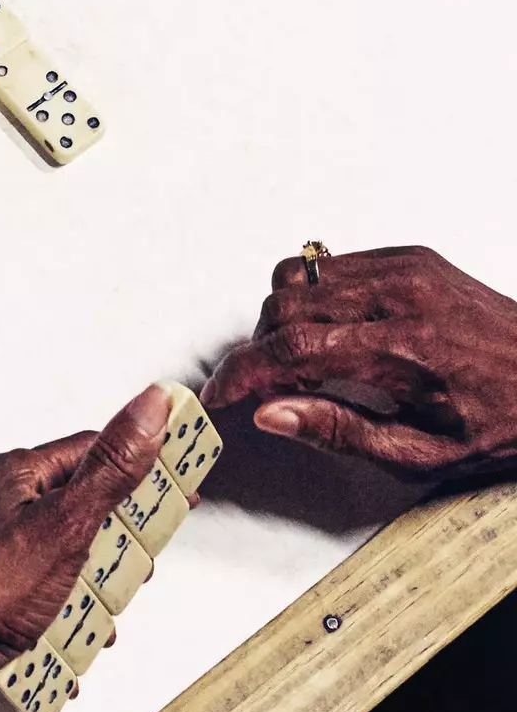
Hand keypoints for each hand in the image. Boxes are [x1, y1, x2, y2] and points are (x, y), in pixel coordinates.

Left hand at [0, 386, 173, 711]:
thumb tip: (149, 408)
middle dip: (113, 546)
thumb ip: (112, 468)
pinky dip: (56, 620)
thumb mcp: (67, 521)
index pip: (90, 453)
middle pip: (75, 512)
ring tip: (97, 618)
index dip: (139, 469)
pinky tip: (65, 641)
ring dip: (87, 592)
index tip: (174, 488)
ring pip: (57, 561)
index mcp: (12, 475)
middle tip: (136, 570)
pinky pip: (33, 600)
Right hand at [204, 246, 516, 478]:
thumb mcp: (424, 455)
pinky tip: (327, 330)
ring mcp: (405, 269)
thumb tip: (274, 415)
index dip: (245, 372)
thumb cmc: (504, 418)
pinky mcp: (410, 256)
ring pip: (299, 275)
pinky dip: (312, 295)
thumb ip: (340, 432)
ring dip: (279, 318)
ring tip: (295, 359)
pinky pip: (331, 263)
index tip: (223, 392)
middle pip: (285, 305)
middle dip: (257, 348)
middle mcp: (401, 296)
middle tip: (261, 387)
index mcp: (405, 349)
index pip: (294, 348)